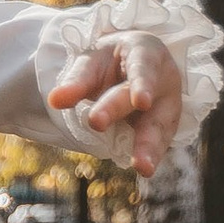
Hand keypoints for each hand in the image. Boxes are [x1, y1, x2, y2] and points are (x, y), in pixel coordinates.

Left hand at [47, 32, 183, 176]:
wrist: (128, 63)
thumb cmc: (110, 62)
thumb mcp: (92, 62)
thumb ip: (76, 82)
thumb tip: (55, 100)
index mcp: (148, 54)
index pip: (144, 67)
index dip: (143, 85)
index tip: (141, 102)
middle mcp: (165, 79)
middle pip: (147, 102)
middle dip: (126, 116)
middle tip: (102, 128)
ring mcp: (168, 104)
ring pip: (160, 127)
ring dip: (151, 148)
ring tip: (144, 168)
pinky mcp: (165, 126)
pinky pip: (159, 141)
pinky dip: (151, 155)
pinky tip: (145, 168)